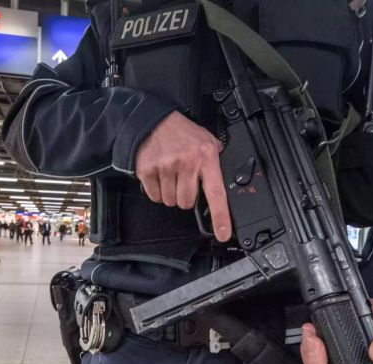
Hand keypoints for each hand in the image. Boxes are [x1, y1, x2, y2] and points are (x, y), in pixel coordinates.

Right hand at [135, 111, 231, 241]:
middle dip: (185, 196)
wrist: (153, 120)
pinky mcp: (148, 171)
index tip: (223, 233)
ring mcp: (166, 167)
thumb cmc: (182, 132)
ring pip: (170, 201)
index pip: (216, 193)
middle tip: (183, 179)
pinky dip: (157, 191)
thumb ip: (215, 160)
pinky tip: (159, 175)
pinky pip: (155, 197)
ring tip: (170, 173)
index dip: (220, 217)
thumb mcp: (206, 140)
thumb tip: (224, 182)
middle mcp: (187, 163)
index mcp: (206, 157)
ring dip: (170, 193)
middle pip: (187, 202)